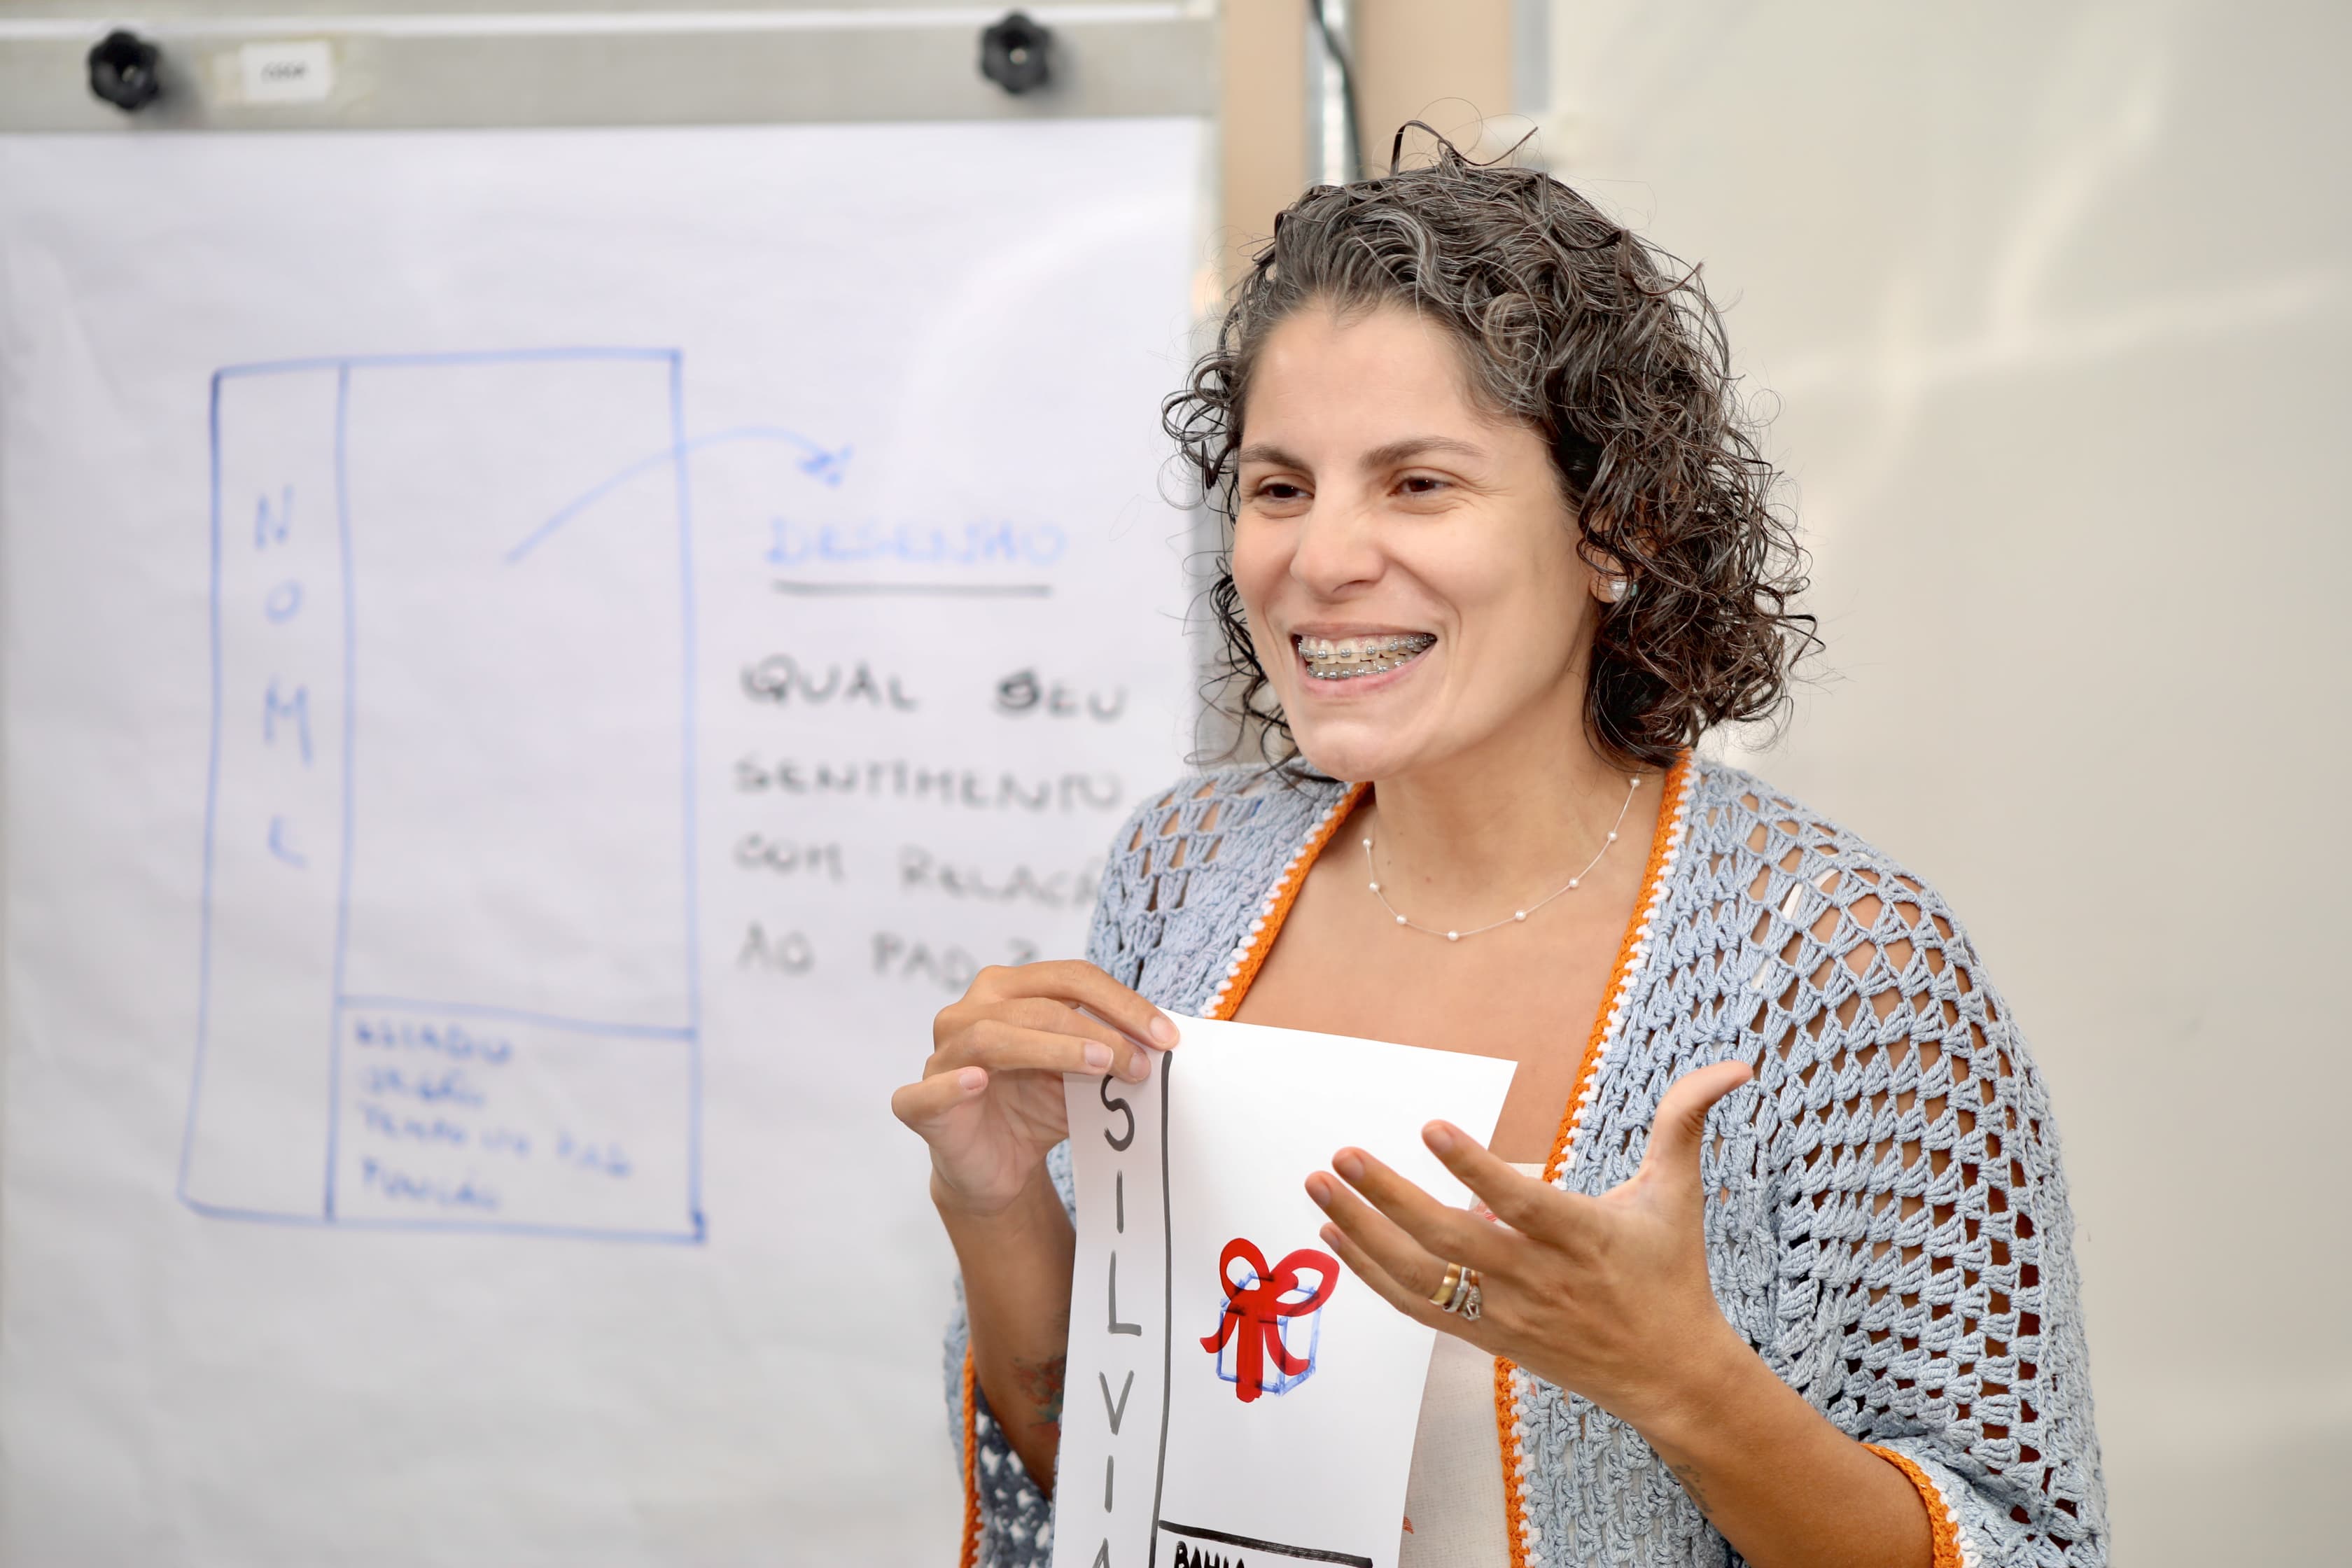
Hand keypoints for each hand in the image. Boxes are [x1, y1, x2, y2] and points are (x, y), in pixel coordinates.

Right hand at [892, 961, 1177, 1218]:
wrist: (997, 1169)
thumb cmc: (1036, 1109)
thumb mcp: (1082, 1078)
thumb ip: (1113, 1055)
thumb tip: (1168, 1043)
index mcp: (1008, 991)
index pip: (1070, 978)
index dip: (1122, 1002)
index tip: (1167, 1037)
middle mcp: (969, 1012)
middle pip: (1037, 1003)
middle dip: (1097, 1030)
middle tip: (1140, 1062)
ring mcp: (941, 1055)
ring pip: (992, 1036)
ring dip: (1052, 1048)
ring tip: (1099, 1065)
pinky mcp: (918, 1103)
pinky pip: (929, 1091)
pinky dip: (952, 1085)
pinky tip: (977, 1081)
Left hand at [1305, 1060, 1753, 1434]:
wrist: (1670, 1376)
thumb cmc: (1670, 1276)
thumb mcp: (1680, 1194)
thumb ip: (1686, 1122)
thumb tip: (1734, 1066)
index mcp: (1581, 1237)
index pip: (1520, 1200)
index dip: (1474, 1165)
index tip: (1430, 1126)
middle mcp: (1536, 1278)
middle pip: (1449, 1239)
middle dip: (1387, 1196)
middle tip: (1340, 1155)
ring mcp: (1504, 1311)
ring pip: (1419, 1274)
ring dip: (1362, 1231)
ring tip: (1318, 1186)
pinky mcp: (1484, 1334)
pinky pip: (1415, 1305)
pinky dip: (1370, 1272)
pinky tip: (1334, 1235)